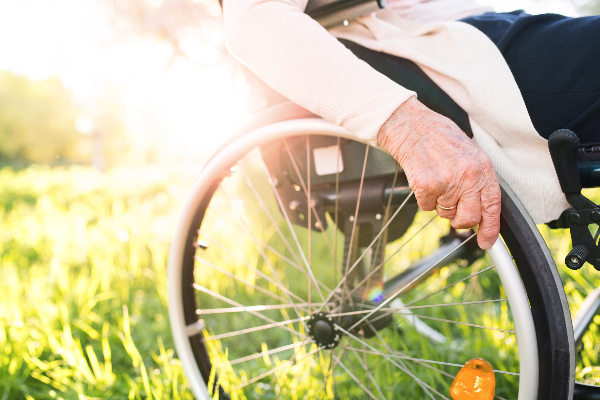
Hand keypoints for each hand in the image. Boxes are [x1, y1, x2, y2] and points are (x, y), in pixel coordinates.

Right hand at [377, 97, 500, 249]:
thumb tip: (480, 212)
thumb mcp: (469, 155)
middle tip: (452, 211)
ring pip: (444, 213)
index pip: (492, 206)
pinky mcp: (427, 185)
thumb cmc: (440, 139)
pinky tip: (423, 180)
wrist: (413, 127)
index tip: (486, 241)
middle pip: (468, 217)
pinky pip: (426, 207)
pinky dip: (423, 199)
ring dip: (438, 204)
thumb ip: (477, 181)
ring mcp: (447, 181)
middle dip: (459, 220)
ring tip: (436, 181)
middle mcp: (468, 176)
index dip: (490, 228)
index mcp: (482, 168)